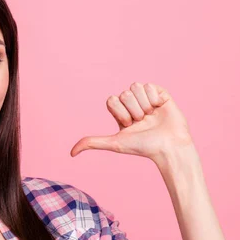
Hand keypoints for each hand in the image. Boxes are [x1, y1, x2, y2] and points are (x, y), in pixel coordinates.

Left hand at [70, 82, 193, 162]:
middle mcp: (132, 104)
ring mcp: (146, 98)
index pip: (112, 100)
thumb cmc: (143, 147)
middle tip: (142, 122)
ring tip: (151, 117)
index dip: (120, 112)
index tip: (128, 125)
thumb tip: (71, 153)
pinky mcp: (160, 94)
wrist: (169, 147)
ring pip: (135, 87)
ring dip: (143, 105)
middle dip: (133, 110)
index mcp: (120, 112)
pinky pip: (150, 85)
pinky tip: (159, 108)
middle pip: (124, 93)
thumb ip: (92, 143)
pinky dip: (154, 98)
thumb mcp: (114, 143)